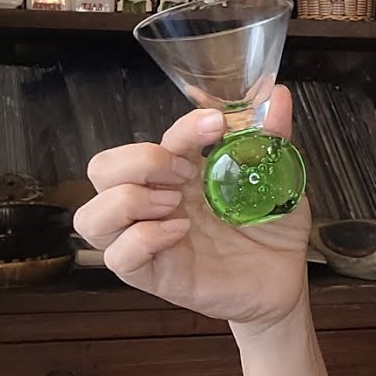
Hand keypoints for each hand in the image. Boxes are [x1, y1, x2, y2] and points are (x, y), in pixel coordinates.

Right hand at [74, 85, 311, 327]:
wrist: (285, 279)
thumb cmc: (271, 229)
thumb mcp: (278, 179)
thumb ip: (274, 139)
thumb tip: (278, 96)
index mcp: (180, 173)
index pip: (155, 138)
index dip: (181, 127)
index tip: (216, 125)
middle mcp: (155, 202)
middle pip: (102, 168)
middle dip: (140, 161)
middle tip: (186, 175)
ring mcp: (148, 240)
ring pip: (90, 216)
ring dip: (128, 201)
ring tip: (175, 205)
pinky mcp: (154, 275)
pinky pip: (117, 257)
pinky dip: (143, 239)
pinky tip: (180, 234)